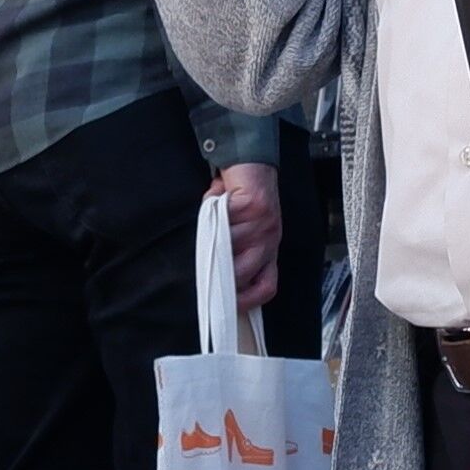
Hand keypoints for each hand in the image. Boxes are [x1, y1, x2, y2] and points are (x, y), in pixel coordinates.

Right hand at [209, 164, 282, 309]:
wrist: (253, 164)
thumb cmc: (243, 200)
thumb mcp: (242, 231)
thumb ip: (230, 251)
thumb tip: (211, 275)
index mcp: (267, 250)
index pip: (266, 285)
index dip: (247, 300)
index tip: (227, 305)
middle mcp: (269, 240)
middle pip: (243, 271)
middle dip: (219, 272)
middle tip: (200, 271)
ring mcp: (263, 224)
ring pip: (230, 244)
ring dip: (212, 236)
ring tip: (204, 226)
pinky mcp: (254, 205)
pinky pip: (225, 217)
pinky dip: (213, 207)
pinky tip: (213, 199)